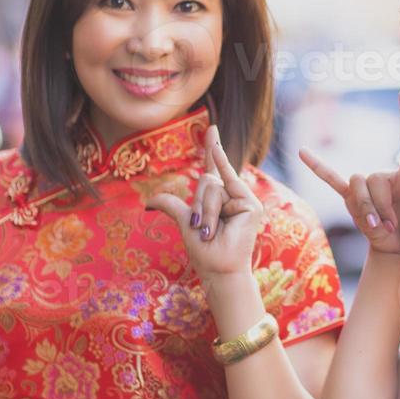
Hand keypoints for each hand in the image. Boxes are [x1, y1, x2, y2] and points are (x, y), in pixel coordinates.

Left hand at [146, 124, 263, 282]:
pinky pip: (228, 184)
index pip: (213, 169)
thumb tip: (148, 202)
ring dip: (206, 213)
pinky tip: (215, 142)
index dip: (212, 149)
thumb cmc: (204, 252)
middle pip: (206, 181)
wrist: (218, 269)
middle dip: (198, 206)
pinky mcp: (250, 205)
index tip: (211, 129)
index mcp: (217, 200)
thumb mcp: (184, 223)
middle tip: (202, 229)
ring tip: (211, 231)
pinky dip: (222, 162)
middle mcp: (230, 196)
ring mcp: (242, 199)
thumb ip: (172, 205)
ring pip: (212, 187)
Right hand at [299, 89, 399, 261]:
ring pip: (357, 186)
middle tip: (391, 228)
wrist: (398, 247)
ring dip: (366, 211)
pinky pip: (332, 179)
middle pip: (374, 179)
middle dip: (379, 207)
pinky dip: (319, 167)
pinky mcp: (353, 198)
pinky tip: (301, 151)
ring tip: (379, 229)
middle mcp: (389, 174)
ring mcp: (370, 185)